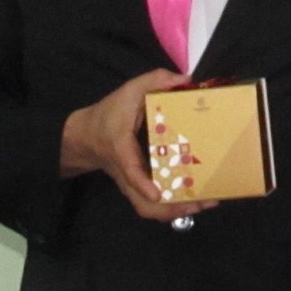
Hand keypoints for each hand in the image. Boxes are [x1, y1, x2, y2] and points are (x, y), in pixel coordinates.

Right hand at [60, 69, 218, 221]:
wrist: (85, 136)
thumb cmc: (108, 114)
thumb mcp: (128, 90)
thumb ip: (154, 80)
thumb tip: (186, 80)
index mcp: (122, 150)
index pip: (130, 170)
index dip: (142, 184)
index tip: (156, 194)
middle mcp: (127, 173)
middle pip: (143, 205)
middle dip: (172, 209)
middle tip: (201, 203)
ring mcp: (132, 184)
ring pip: (148, 209)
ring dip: (176, 211)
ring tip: (205, 203)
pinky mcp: (137, 187)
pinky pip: (152, 204)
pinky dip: (172, 205)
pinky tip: (195, 197)